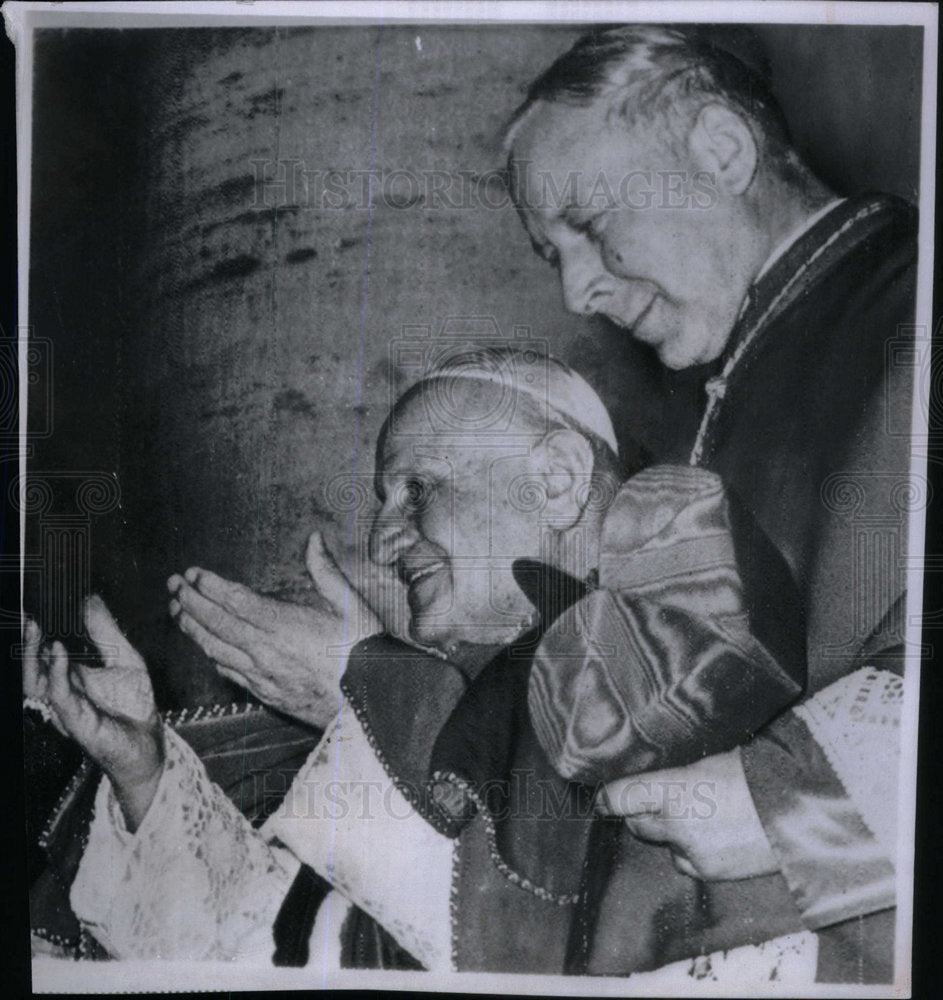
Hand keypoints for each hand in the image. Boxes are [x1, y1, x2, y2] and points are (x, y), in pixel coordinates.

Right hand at [23, 597, 162, 830]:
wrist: (148, 739)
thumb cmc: (134, 702)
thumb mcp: (124, 656)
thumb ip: (106, 630)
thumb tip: (90, 598)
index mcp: (69, 673)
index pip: (44, 649)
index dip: (38, 631)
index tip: (40, 604)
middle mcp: (61, 689)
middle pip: (31, 666)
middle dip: (26, 642)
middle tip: (29, 617)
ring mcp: (65, 705)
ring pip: (34, 683)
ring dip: (32, 657)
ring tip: (36, 630)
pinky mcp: (75, 720)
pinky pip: (59, 697)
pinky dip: (56, 674)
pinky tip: (59, 654)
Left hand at [168, 530, 382, 729]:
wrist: (374, 703)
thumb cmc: (365, 651)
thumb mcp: (351, 604)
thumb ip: (327, 571)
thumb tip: (314, 539)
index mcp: (284, 623)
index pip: (234, 600)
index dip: (209, 585)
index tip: (193, 573)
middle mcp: (266, 650)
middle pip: (216, 623)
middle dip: (189, 602)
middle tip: (173, 586)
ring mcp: (263, 675)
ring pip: (215, 649)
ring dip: (193, 629)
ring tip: (178, 613)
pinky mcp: (267, 694)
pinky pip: (229, 673)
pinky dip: (212, 656)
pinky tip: (207, 649)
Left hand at [596, 748, 778, 880]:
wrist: (801, 810)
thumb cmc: (757, 773)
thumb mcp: (709, 761)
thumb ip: (678, 774)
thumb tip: (658, 777)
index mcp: (673, 788)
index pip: (620, 797)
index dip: (606, 797)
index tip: (601, 797)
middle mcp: (676, 823)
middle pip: (636, 822)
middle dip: (639, 812)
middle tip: (650, 801)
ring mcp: (692, 851)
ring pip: (661, 843)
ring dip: (666, 832)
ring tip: (691, 816)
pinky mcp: (710, 872)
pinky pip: (685, 862)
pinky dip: (689, 852)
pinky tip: (708, 837)